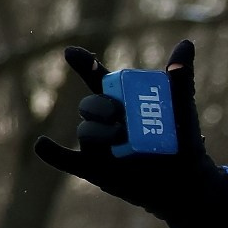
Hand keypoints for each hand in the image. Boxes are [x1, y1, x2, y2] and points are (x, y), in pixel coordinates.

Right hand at [34, 37, 207, 212]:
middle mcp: (105, 120)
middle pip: (88, 106)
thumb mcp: (181, 109)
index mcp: (120, 100)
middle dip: (99, 107)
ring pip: (85, 132)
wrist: (186, 182)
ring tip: (119, 137)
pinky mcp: (95, 170)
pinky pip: (68, 161)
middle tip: (119, 115)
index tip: (71, 54)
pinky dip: (53, 154)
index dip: (84, 64)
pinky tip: (41, 145)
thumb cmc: (183, 143)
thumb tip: (185, 44)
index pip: (97, 77)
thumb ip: (180, 79)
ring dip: (98, 133)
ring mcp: (98, 145)